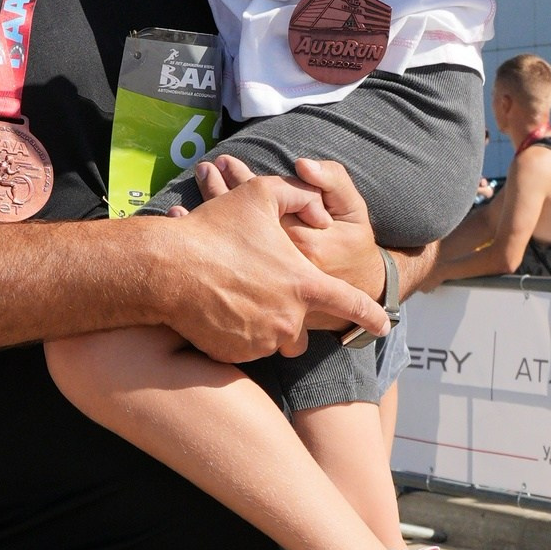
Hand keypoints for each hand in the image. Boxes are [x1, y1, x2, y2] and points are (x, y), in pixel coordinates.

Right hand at [145, 169, 384, 362]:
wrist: (166, 270)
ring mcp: (262, 341)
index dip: (371, 315)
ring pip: (274, 338)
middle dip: (291, 314)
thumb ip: (298, 194)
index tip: (384, 325)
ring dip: (264, 323)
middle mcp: (289, 320)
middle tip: (263, 293)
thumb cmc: (214, 230)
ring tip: (235, 296)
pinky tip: (218, 309)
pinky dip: (238, 333)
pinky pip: (246, 347)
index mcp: (304, 284)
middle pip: (303, 327)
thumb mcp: (260, 194)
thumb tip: (317, 210)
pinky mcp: (236, 355)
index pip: (351, 304)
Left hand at [194, 151, 385, 299]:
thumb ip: (331, 182)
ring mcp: (267, 283)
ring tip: (194, 190)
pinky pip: (227, 268)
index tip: (224, 161)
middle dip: (219, 191)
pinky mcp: (259, 294)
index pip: (265, 204)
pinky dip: (207, 244)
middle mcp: (280, 265)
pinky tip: (187, 224)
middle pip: (241, 223)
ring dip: (208, 213)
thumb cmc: (352, 244)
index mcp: (303, 241)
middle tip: (203, 168)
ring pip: (230, 245)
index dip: (241, 179)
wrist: (357, 290)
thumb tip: (302, 164)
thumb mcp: (352, 208)